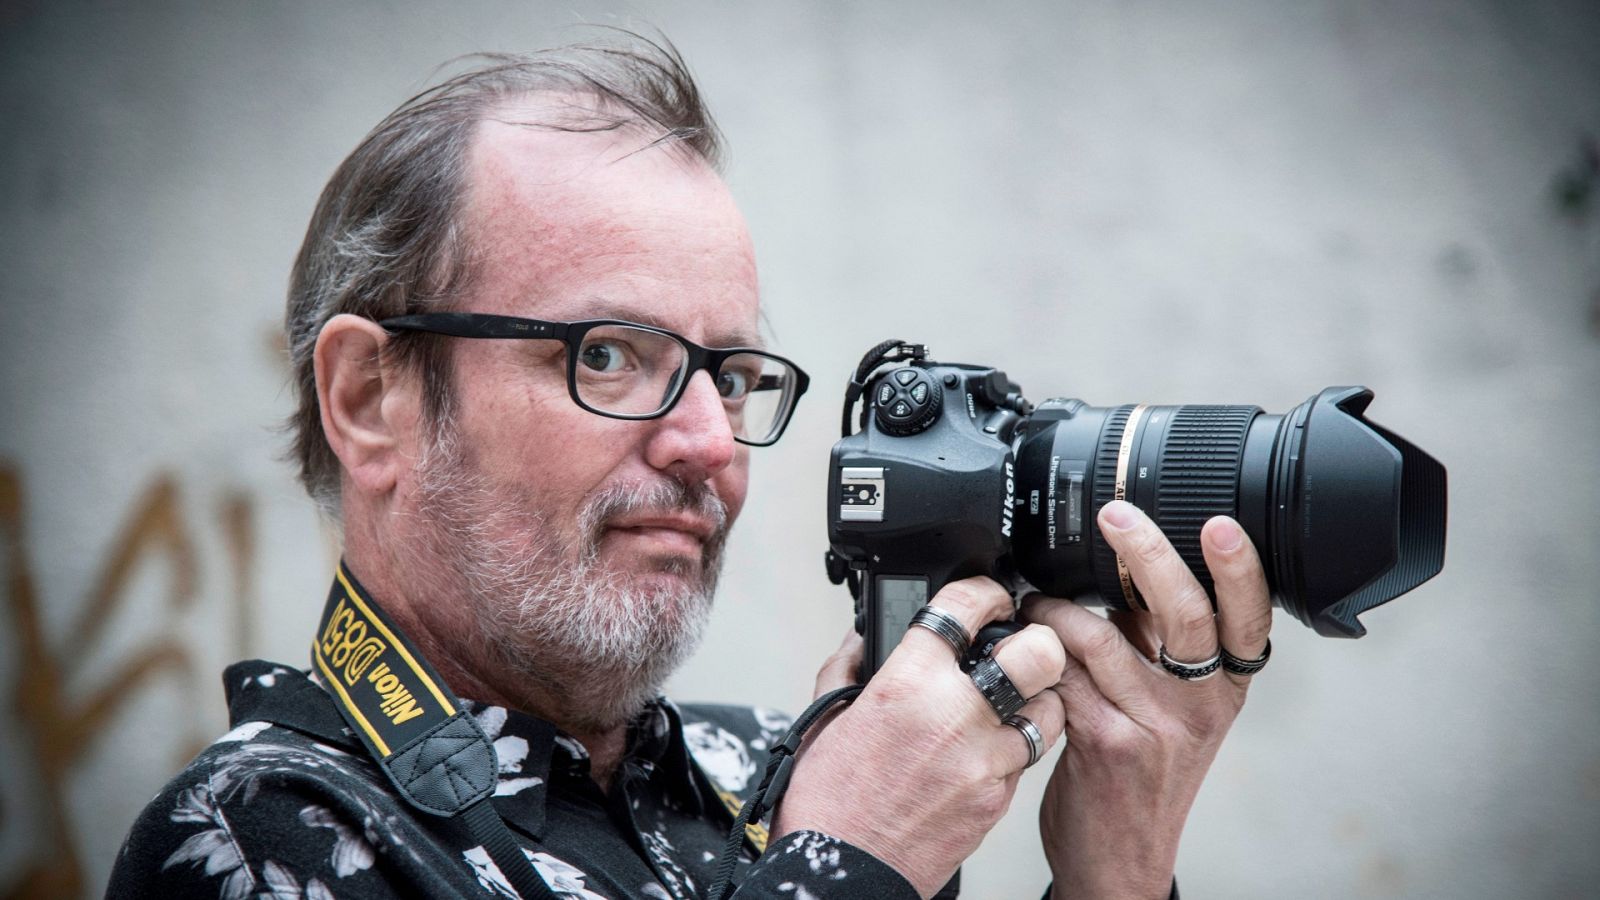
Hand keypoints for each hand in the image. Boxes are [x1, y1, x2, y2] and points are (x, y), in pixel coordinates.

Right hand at [774, 577, 1068, 897]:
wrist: (845, 870)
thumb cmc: (831, 800)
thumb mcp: (826, 715)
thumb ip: (850, 664)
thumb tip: (865, 636)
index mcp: (908, 681)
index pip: (966, 605)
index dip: (986, 589)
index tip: (988, 596)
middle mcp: (955, 714)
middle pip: (1039, 652)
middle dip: (1037, 640)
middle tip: (1022, 645)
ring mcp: (984, 759)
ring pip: (1049, 708)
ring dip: (1034, 699)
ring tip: (1010, 702)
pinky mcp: (998, 798)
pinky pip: (1026, 757)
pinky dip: (1014, 746)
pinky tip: (987, 748)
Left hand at [1022, 501, 1272, 899]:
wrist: (1120, 859)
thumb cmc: (1141, 770)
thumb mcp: (1175, 707)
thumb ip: (1160, 644)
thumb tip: (1130, 567)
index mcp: (1225, 688)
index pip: (1248, 619)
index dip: (1240, 569)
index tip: (1220, 524)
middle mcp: (1200, 705)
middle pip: (1184, 613)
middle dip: (1146, 553)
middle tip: (1115, 517)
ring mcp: (1156, 726)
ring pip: (1102, 637)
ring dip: (1057, 608)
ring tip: (1034, 600)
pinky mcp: (1107, 743)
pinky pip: (1065, 675)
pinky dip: (1038, 652)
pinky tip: (1023, 648)